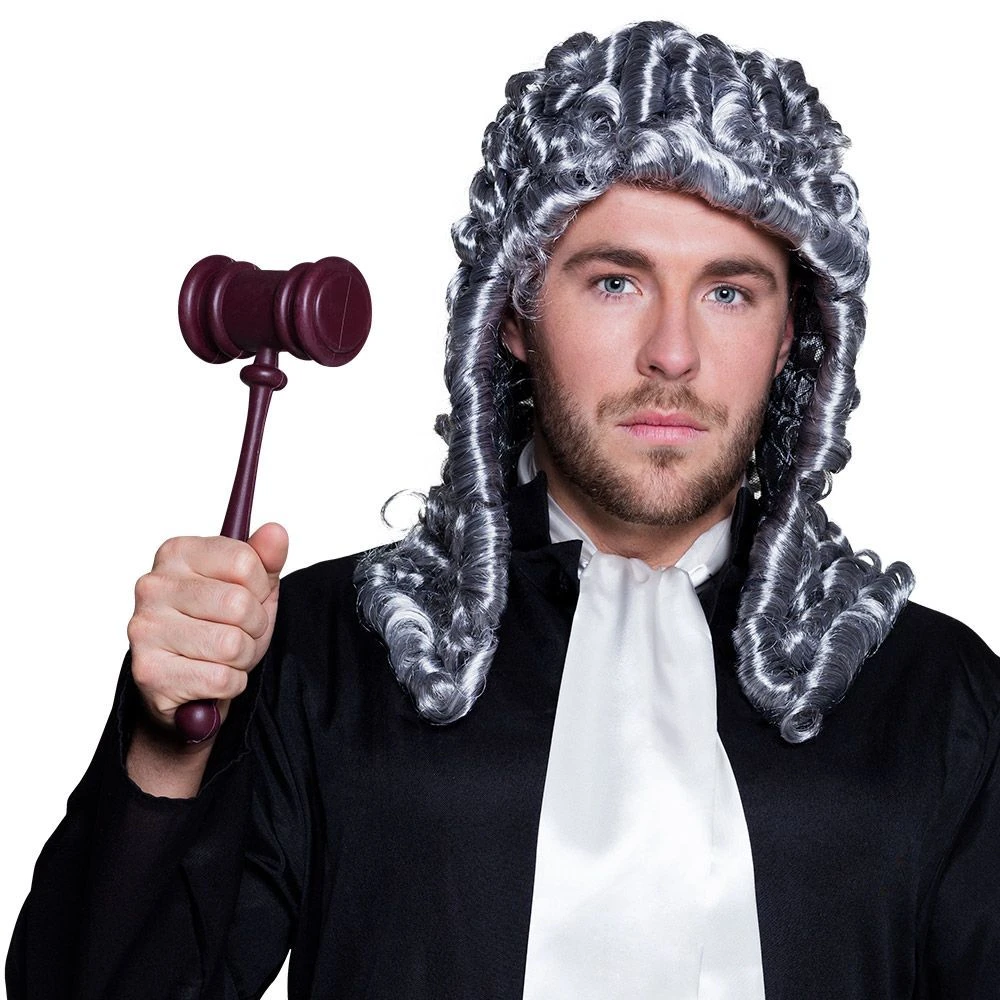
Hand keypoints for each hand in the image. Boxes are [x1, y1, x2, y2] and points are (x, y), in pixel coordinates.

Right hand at [127, 522, 287, 735]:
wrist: (186, 682)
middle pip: (239, 604)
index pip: (243, 561)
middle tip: (240, 631)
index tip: (252, 595)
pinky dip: (231, 683)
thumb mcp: (251, 587)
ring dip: (243, 657)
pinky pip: (220, 679)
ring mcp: (145, 628)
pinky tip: (212, 676)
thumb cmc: (219, 625)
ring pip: (231, 645)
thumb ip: (265, 558)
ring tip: (226, 655)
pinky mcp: (149, 671)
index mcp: (177, 553)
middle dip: (254, 626)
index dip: (261, 586)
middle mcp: (153, 586)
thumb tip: (276, 531)